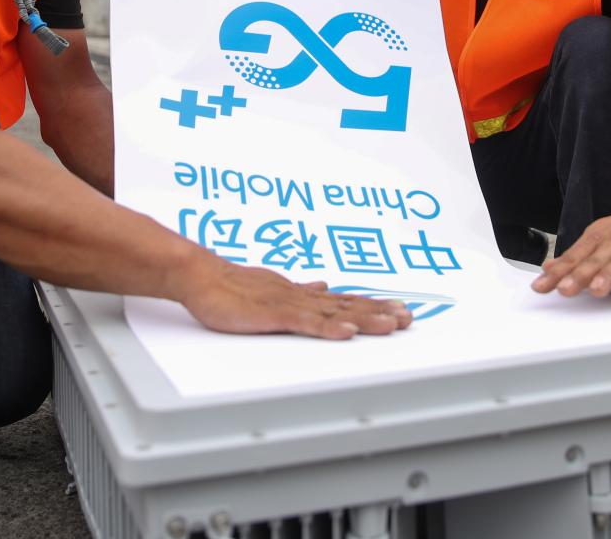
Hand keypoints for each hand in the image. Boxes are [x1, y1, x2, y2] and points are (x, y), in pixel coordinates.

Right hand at [174, 255, 412, 338]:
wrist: (202, 277)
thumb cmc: (232, 286)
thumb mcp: (271, 288)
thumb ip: (299, 290)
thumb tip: (322, 285)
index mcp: (301, 293)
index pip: (344, 300)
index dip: (372, 305)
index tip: (399, 309)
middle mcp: (301, 296)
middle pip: (348, 305)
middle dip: (380, 312)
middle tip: (408, 318)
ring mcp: (288, 304)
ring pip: (333, 313)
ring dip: (364, 319)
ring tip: (390, 325)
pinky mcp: (273, 315)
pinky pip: (305, 324)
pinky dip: (328, 329)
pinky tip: (346, 334)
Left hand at [531, 199, 610, 297]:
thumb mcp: (595, 237)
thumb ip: (574, 257)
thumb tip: (548, 269)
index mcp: (595, 239)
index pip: (573, 258)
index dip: (557, 273)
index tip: (542, 286)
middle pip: (593, 262)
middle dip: (578, 276)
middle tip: (565, 289)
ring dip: (607, 277)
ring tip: (596, 290)